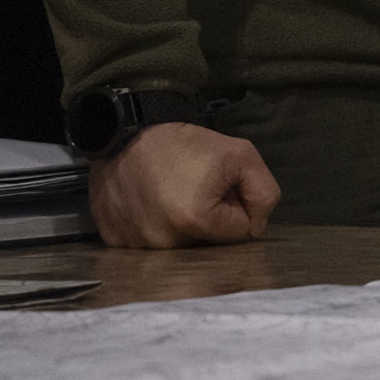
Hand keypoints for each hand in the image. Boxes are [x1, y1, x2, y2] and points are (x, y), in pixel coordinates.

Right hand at [86, 122, 279, 247]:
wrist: (125, 135)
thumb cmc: (182, 144)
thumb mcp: (241, 154)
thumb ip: (263, 191)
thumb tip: (257, 227)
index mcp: (197, 220)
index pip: (241, 229)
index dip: (236, 203)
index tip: (219, 185)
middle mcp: (165, 242)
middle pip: (210, 240)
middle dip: (211, 215)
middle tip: (195, 186)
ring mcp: (137, 245)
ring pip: (181, 243)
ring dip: (182, 222)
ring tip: (171, 191)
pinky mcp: (116, 241)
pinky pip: (148, 243)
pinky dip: (153, 224)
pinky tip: (150, 200)